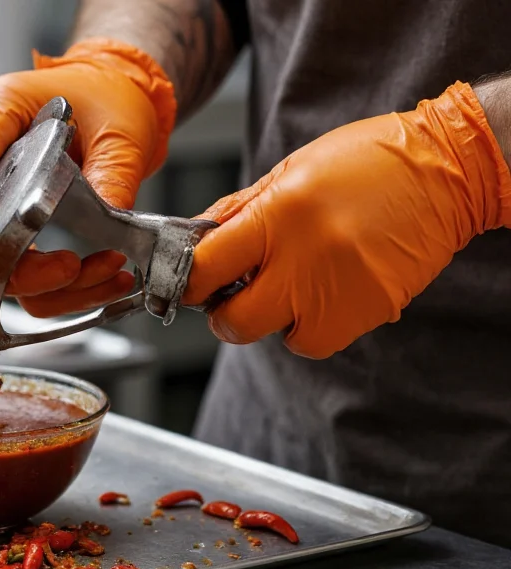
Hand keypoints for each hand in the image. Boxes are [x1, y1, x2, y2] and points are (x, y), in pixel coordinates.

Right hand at [0, 38, 175, 317]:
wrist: (112, 94)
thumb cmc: (103, 96)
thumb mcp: (120, 128)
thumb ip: (113, 171)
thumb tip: (108, 214)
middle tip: (64, 271)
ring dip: (33, 283)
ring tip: (99, 271)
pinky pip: (4, 266)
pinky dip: (46, 288)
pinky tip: (93, 279)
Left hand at [183, 82, 510, 358]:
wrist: (446, 170)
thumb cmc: (366, 163)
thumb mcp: (289, 171)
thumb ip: (238, 212)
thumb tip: (197, 239)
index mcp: (278, 215)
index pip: (205, 269)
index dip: (187, 282)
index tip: (188, 282)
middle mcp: (305, 259)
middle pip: (234, 323)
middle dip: (226, 316)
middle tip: (236, 295)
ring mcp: (339, 292)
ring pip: (281, 338)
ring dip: (278, 321)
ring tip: (297, 286)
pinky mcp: (369, 312)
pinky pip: (320, 340)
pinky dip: (315, 324)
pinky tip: (328, 290)